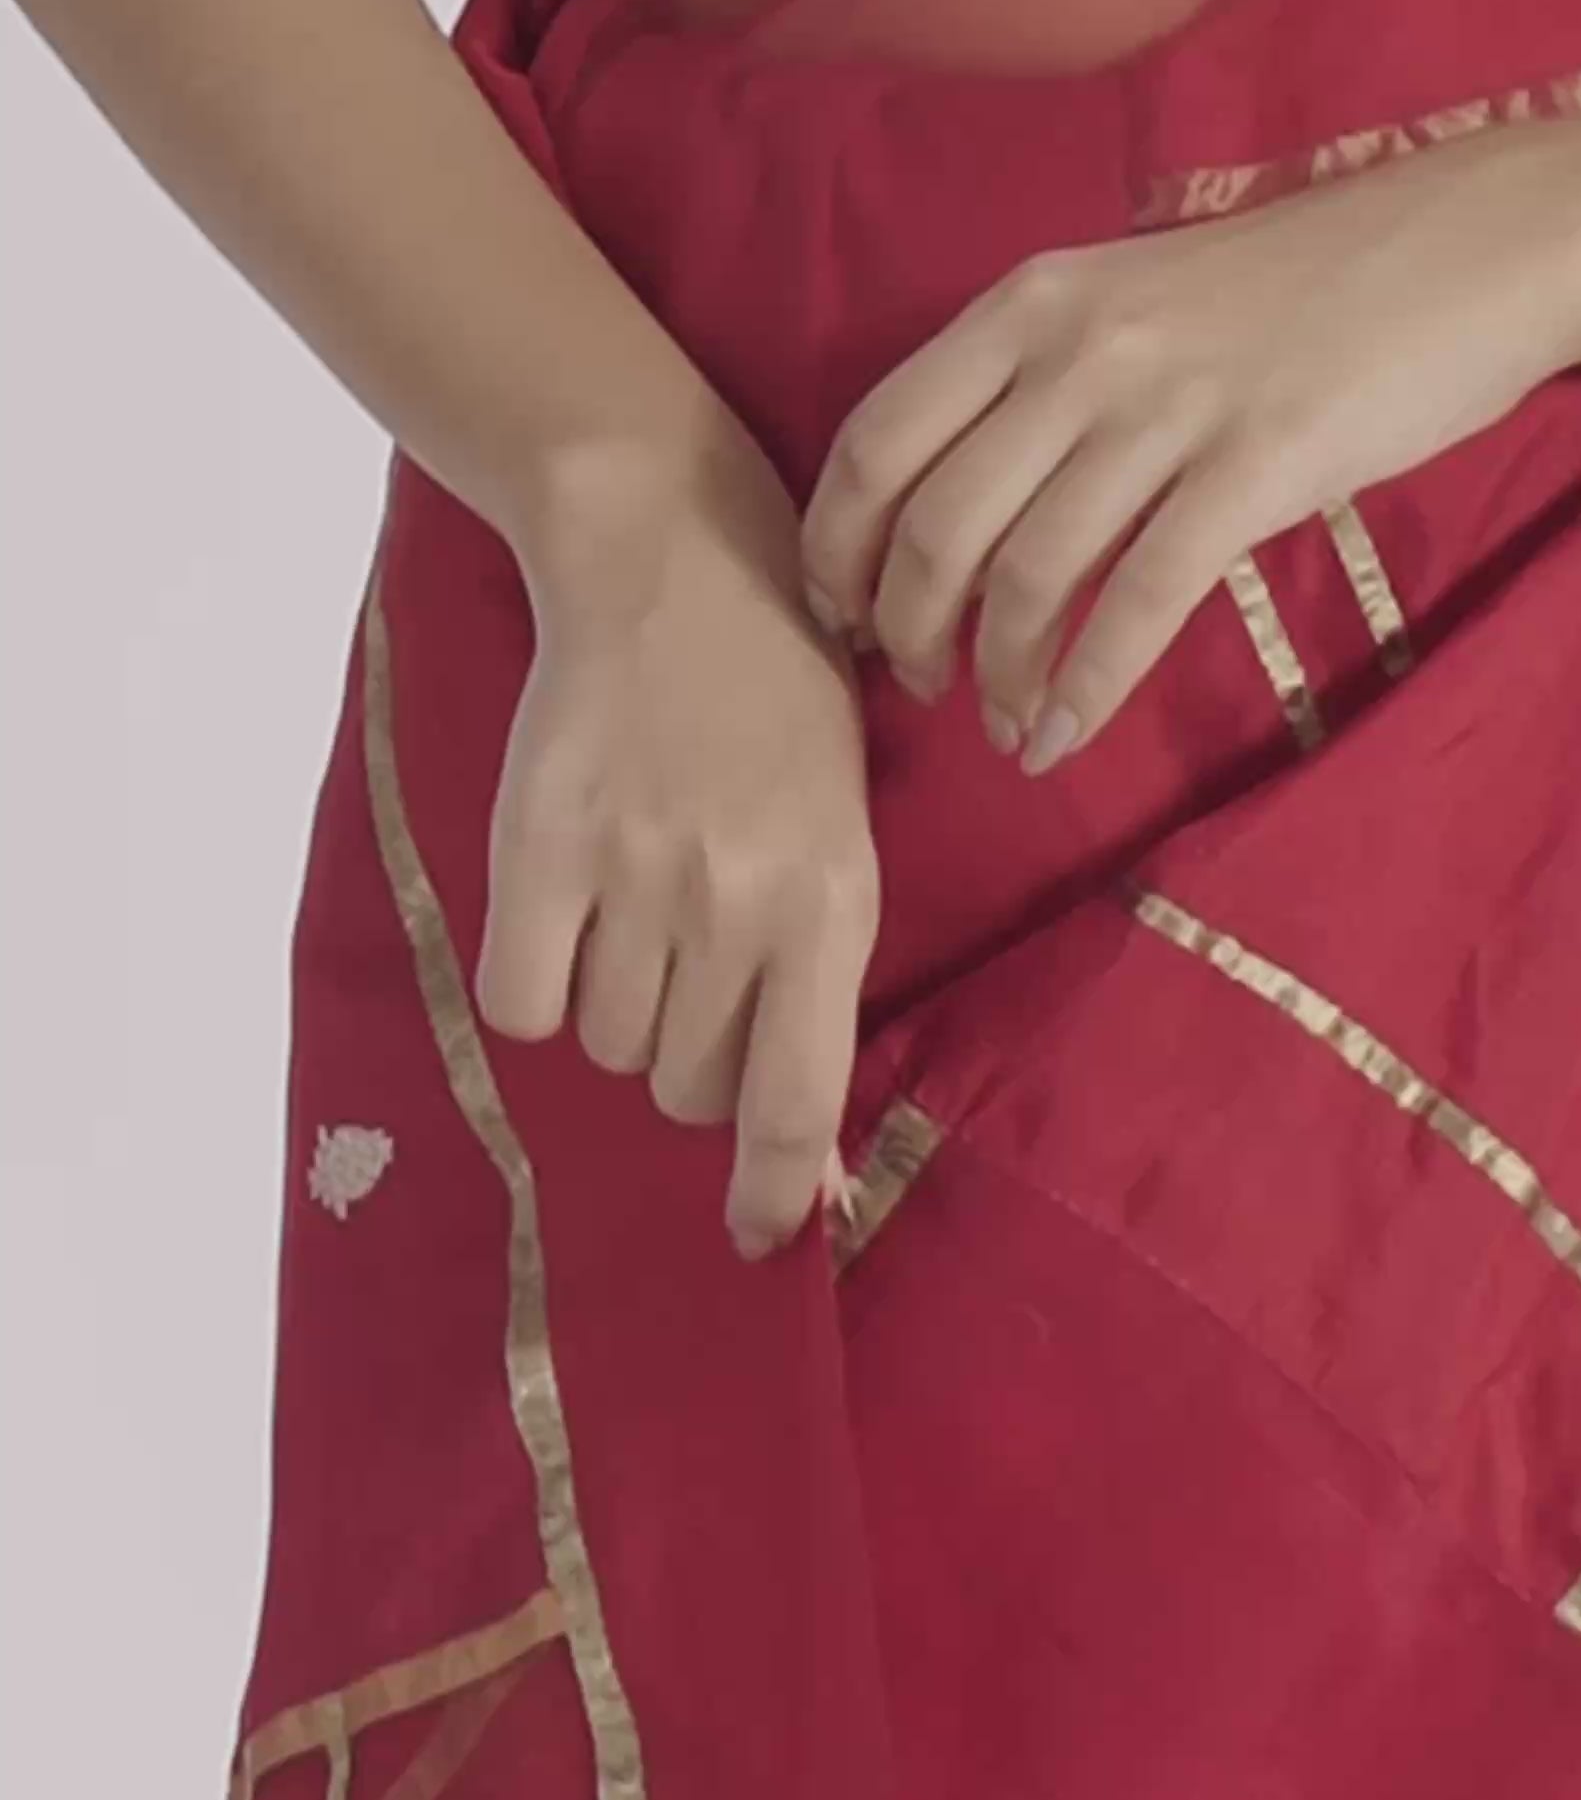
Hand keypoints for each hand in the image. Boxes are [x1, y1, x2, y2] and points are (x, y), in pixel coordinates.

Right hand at [476, 433, 878, 1260]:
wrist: (675, 560)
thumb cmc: (780, 708)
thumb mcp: (842, 835)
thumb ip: (816, 975)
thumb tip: (801, 1149)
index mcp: (831, 904)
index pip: (797, 1099)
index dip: (777, 1190)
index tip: (761, 1238)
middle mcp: (736, 903)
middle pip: (686, 1085)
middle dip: (690, 1056)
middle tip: (693, 967)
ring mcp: (634, 873)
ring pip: (605, 1045)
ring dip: (614, 1009)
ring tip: (635, 913)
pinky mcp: (539, 843)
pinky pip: (519, 1003)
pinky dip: (534, 986)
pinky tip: (561, 923)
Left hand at [798, 109, 1580, 767]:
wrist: (1470, 244)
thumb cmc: (1302, 288)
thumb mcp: (1136, 298)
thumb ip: (1042, 377)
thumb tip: (960, 501)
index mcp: (1031, 302)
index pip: (875, 439)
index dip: (836, 547)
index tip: (842, 613)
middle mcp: (1078, 348)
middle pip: (934, 524)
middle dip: (906, 630)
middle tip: (920, 685)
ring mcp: (1167, 406)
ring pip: (1027, 574)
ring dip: (994, 674)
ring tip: (1001, 721)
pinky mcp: (1257, 466)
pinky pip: (1137, 604)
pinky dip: (1084, 689)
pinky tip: (1060, 736)